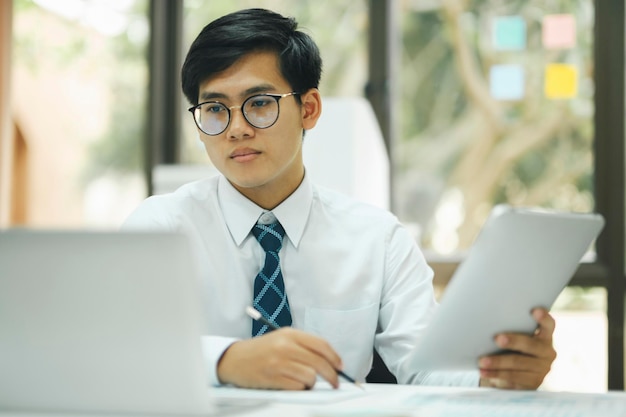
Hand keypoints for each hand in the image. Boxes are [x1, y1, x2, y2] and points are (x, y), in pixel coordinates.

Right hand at [216, 327, 342, 389]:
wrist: (234, 359)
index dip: (335, 357)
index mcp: (290, 334)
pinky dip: (300, 389)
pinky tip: (293, 385)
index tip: (340, 367)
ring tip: (304, 382)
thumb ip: (304, 345)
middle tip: (335, 382)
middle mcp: (285, 346)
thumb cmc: (261, 350)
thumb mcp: (282, 338)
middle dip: (332, 375)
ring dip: (311, 383)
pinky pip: (297, 387)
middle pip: (320, 362)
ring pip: (310, 377)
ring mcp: (278, 362)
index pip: (321, 345)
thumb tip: (330, 360)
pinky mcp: (272, 378)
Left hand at [478, 308, 556, 389]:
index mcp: (544, 336)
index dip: (544, 318)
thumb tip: (487, 324)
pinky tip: (485, 372)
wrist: (510, 375)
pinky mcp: (533, 383)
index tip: (535, 311)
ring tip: (482, 361)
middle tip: (496, 339)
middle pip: (530, 344)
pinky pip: (513, 377)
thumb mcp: (512, 337)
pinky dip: (496, 374)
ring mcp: (542, 369)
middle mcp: (547, 352)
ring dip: (498, 362)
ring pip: (518, 362)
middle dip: (513, 341)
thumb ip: (509, 329)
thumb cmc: (510, 348)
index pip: (548, 325)